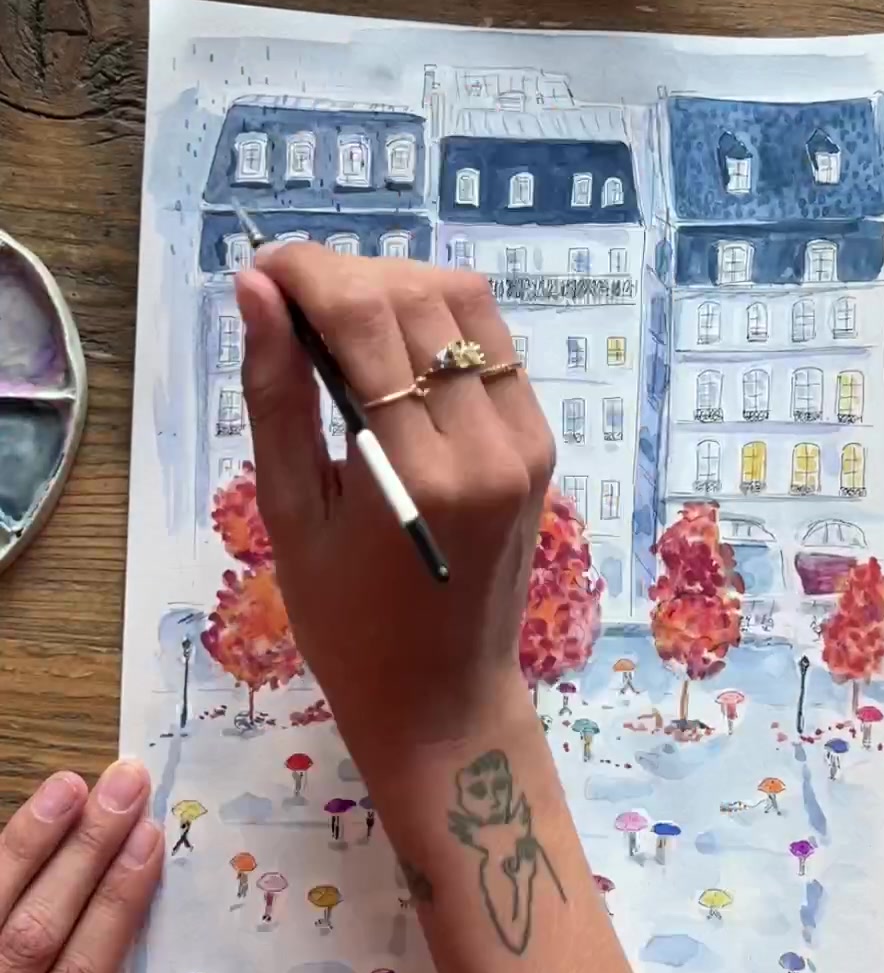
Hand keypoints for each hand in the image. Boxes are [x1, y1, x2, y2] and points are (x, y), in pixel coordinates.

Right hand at [236, 250, 554, 771]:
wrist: (444, 699)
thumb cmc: (348, 628)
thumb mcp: (292, 516)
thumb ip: (277, 396)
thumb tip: (255, 294)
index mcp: (419, 474)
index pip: (368, 318)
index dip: (308, 273)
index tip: (260, 272)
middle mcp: (488, 443)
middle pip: (419, 296)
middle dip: (345, 275)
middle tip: (287, 298)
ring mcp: (526, 439)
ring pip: (466, 303)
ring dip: (395, 286)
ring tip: (336, 319)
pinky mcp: (540, 441)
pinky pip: (492, 344)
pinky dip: (437, 322)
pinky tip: (391, 350)